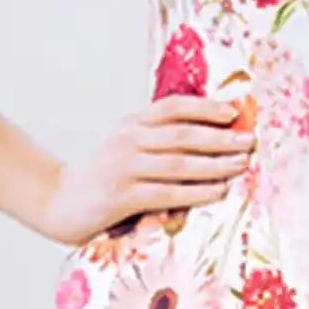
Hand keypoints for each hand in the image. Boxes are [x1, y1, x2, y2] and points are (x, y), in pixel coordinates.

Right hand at [37, 93, 255, 245]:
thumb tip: (211, 141)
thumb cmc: (104, 178)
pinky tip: (218, 191)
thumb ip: (158, 142)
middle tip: (251, 141)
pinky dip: (196, 192)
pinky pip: (167, 193)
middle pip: (183, 134)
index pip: (172, 107)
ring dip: (216, 164)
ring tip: (242, 164)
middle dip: (221, 137)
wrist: (57, 201)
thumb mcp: (127, 149)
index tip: (234, 113)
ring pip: (179, 163)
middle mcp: (128, 140)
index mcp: (131, 124)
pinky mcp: (122, 197)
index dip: (205, 107)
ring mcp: (124, 168)